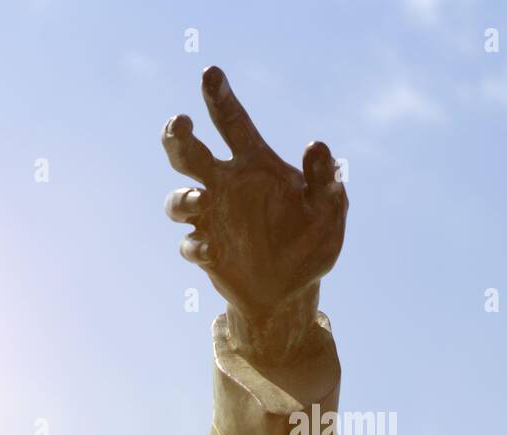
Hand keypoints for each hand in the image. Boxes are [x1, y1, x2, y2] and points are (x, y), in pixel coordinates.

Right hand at [162, 66, 347, 364]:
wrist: (292, 291)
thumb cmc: (311, 243)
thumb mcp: (328, 212)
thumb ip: (325, 181)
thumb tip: (317, 144)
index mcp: (255, 166)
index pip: (233, 123)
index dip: (220, 97)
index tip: (211, 72)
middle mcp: (226, 186)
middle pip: (189, 153)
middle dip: (178, 136)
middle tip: (179, 123)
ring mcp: (211, 219)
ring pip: (178, 200)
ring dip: (183, 198)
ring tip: (198, 199)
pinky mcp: (205, 251)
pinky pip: (191, 244)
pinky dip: (197, 246)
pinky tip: (212, 251)